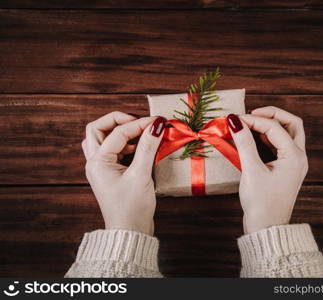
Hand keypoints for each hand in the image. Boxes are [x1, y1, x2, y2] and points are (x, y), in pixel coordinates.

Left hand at [82, 112, 165, 234]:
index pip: (118, 132)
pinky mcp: (110, 174)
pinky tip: (140, 149)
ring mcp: (101, 168)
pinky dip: (124, 145)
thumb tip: (156, 125)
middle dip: (117, 121)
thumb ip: (148, 148)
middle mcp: (95, 163)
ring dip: (119, 132)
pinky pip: (112, 151)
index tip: (158, 121)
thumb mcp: (141, 175)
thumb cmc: (132, 208)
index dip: (139, 123)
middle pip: (97, 129)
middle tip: (138, 122)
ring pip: (102, 139)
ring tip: (140, 135)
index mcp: (98, 162)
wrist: (130, 232)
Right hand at [226, 107, 307, 233]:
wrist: (267, 228)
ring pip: (288, 133)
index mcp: (294, 157)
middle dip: (272, 115)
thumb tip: (234, 121)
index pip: (274, 127)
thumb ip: (244, 143)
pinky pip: (281, 145)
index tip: (233, 119)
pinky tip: (253, 138)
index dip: (253, 120)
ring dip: (271, 125)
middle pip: (292, 124)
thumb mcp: (252, 171)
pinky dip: (268, 137)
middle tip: (252, 113)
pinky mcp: (286, 169)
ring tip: (250, 124)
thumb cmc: (261, 203)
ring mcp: (294, 163)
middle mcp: (299, 157)